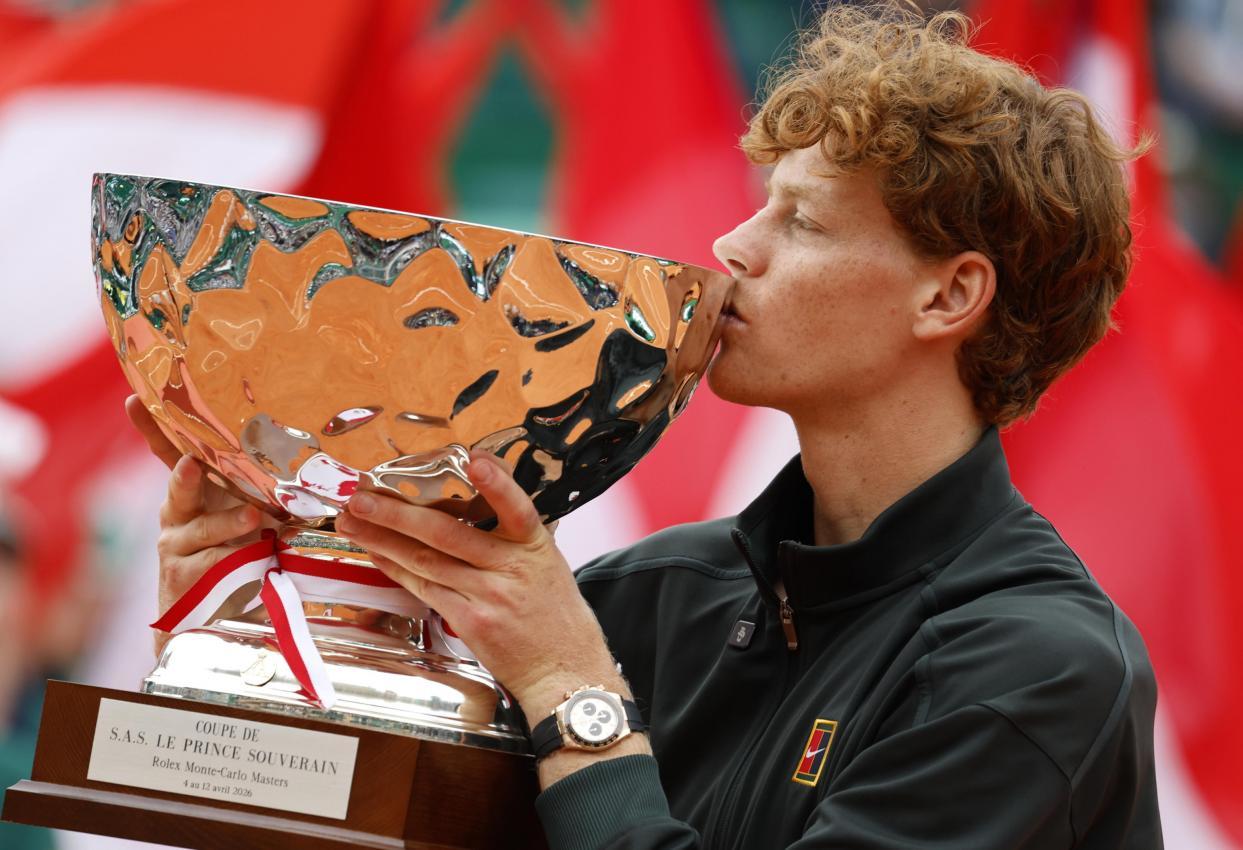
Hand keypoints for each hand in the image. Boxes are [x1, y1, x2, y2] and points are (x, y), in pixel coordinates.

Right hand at [125, 396, 265, 654]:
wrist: (213, 614)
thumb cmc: (239, 550)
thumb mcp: (251, 513)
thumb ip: (265, 488)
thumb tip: (309, 456)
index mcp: (192, 492)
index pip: (170, 454)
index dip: (153, 428)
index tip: (135, 399)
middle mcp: (177, 515)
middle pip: (179, 490)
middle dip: (185, 478)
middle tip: (193, 464)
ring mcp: (177, 547)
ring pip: (204, 530)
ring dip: (228, 523)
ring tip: (253, 518)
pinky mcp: (186, 578)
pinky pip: (214, 565)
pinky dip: (237, 561)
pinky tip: (255, 558)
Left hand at [334, 453, 623, 720]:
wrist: (561, 671)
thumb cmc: (555, 615)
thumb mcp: (547, 563)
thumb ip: (515, 533)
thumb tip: (479, 498)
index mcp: (535, 547)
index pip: (518, 508)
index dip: (497, 485)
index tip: (474, 460)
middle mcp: (511, 569)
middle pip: (447, 534)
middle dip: (397, 512)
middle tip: (363, 496)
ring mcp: (487, 596)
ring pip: (426, 560)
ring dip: (383, 538)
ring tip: (353, 520)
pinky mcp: (469, 621)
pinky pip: (425, 588)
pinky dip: (397, 568)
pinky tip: (377, 552)